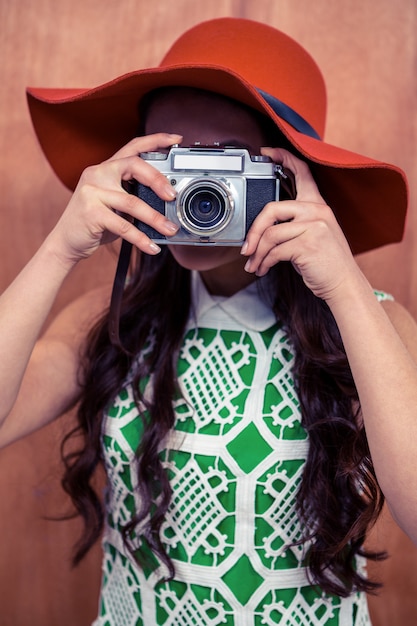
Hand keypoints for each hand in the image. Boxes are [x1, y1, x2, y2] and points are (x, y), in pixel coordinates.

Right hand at [46, 133, 182, 267]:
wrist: (65, 242)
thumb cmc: (94, 223)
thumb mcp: (114, 204)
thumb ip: (134, 196)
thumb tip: (167, 204)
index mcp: (105, 168)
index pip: (133, 147)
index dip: (156, 140)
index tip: (176, 139)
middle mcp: (97, 174)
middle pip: (134, 165)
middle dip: (158, 179)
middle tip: (173, 196)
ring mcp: (92, 192)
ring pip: (133, 202)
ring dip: (156, 219)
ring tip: (170, 229)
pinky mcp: (91, 213)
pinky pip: (124, 226)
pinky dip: (141, 239)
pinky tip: (152, 247)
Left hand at [242, 148, 359, 302]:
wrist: (344, 284)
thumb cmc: (326, 263)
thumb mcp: (315, 235)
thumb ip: (294, 224)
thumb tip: (262, 229)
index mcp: (318, 205)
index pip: (302, 172)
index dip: (284, 157)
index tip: (268, 152)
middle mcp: (317, 211)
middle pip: (271, 210)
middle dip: (253, 232)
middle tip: (246, 248)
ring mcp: (314, 226)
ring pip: (270, 235)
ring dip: (257, 254)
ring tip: (254, 265)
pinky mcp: (307, 244)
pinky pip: (275, 251)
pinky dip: (264, 262)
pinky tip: (263, 269)